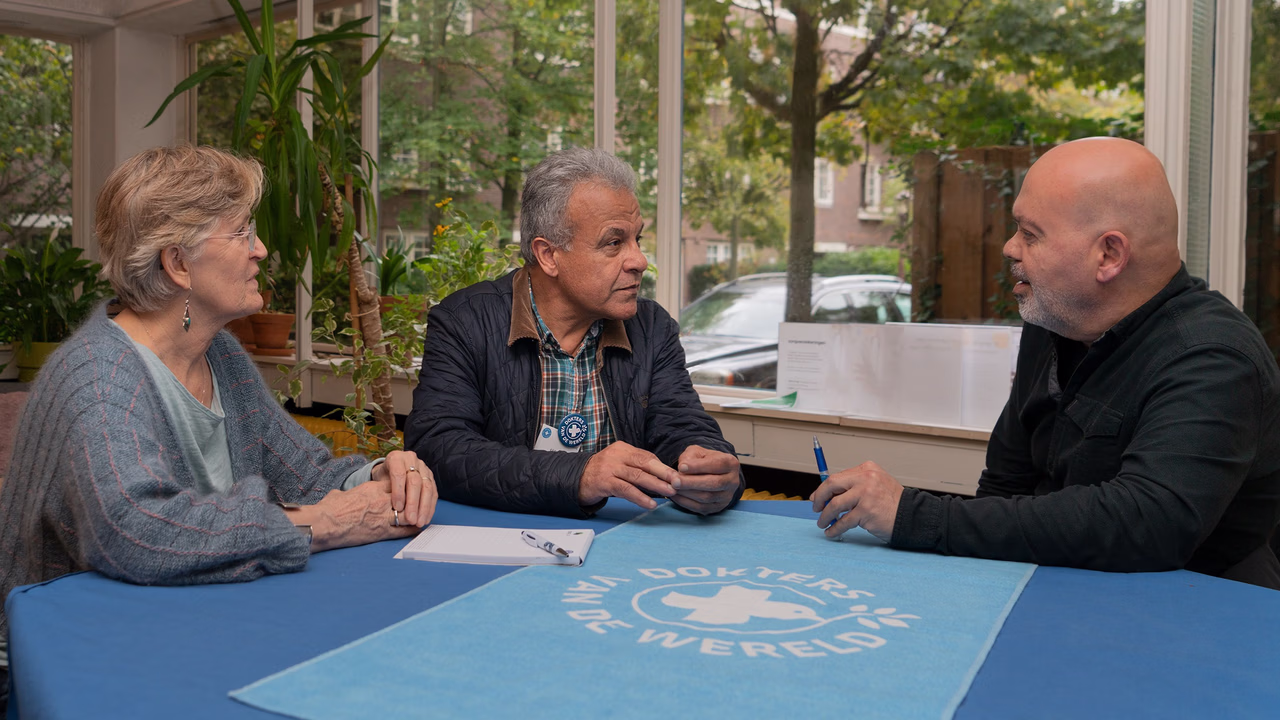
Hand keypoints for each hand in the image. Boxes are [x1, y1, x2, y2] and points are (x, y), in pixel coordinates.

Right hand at [290, 478, 434, 552]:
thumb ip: (345, 494)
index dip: (403, 487)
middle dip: (414, 500)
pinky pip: (404, 530)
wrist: (324, 524)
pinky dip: (412, 529)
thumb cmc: (328, 510)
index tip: (407, 490)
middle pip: (407, 496)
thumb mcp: (338, 495)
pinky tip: (417, 528)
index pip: (396, 483)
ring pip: (409, 512)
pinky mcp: (382, 531)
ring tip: (421, 516)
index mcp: (372, 488)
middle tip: (419, 503)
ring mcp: (383, 515)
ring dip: (416, 514)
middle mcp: (381, 500)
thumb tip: (340, 496)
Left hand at [373, 450, 437, 526]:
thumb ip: (384, 492)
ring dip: (424, 507)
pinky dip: (430, 507)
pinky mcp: (431, 476)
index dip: (398, 492)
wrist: (390, 472)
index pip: (399, 474)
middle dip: (413, 502)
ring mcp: (423, 467)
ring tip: (419, 522)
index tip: (397, 508)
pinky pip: (434, 492)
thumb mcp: (378, 482)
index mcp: (396, 458)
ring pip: (427, 487)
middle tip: (410, 519)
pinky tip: (426, 518)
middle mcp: (411, 459)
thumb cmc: (382, 479)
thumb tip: (393, 510)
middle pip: (415, 481)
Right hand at [579, 441, 677, 509]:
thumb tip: (662, 475)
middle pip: (645, 463)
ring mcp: (609, 468)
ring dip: (656, 485)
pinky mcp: (604, 482)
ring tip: (670, 492)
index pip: (647, 456)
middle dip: (664, 473)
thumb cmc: (602, 473)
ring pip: (637, 476)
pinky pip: (626, 490)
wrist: (575, 479)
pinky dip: (640, 497)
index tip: (676, 475)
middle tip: (678, 482)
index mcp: (623, 448)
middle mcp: (617, 456)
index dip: (662, 466)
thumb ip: (636, 466)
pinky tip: (650, 504)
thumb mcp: (619, 463)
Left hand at [673, 445, 740, 514]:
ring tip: (673, 487)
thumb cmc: (704, 461)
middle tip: (675, 481)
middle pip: (714, 483)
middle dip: (692, 482)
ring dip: (687, 493)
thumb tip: (683, 469)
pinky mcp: (718, 507)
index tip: (681, 466)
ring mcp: (726, 496)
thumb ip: (690, 457)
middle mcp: (732, 481)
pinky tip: (676, 495)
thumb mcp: (698, 452)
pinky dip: (686, 502)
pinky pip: (701, 507)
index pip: (717, 464)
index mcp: (731, 463)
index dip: (698, 466)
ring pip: (707, 497)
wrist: (711, 474)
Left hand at [810, 461, 903, 542]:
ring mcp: (865, 495)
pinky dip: (835, 528)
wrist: (912, 516)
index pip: (838, 476)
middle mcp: (865, 478)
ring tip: (823, 523)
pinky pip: (843, 522)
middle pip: (832, 485)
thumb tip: (827, 494)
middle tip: (816, 508)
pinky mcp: (865, 512)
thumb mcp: (875, 485)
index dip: (824, 488)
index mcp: (867, 469)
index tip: (817, 497)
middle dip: (820, 498)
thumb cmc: (893, 503)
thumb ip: (855, 485)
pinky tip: (832, 532)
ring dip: (825, 516)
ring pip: (835, 505)